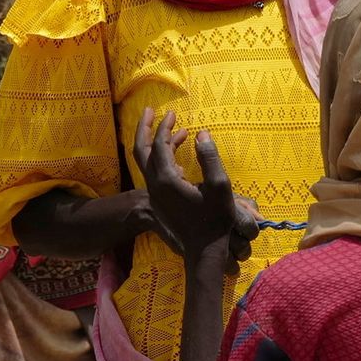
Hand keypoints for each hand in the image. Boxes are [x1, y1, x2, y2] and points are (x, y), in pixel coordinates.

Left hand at [135, 111, 263, 259]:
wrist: (204, 249)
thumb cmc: (215, 219)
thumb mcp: (220, 186)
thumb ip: (210, 157)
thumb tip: (202, 134)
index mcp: (167, 180)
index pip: (159, 145)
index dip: (164, 127)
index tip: (172, 114)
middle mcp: (155, 185)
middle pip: (141, 151)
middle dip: (144, 129)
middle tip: (150, 111)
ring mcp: (155, 194)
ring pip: (147, 162)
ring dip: (158, 144)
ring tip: (178, 132)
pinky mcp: (159, 200)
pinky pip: (155, 173)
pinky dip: (163, 159)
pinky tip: (180, 156)